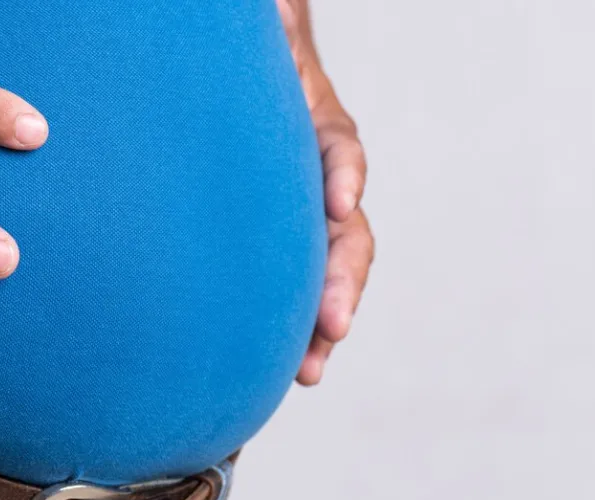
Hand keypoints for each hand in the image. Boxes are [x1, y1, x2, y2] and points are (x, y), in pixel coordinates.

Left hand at [276, 0, 373, 384]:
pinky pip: (297, 288)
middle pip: (347, 231)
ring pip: (329, 273)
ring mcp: (307, 216)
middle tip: (332, 325)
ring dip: (325, 320)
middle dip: (342, 278)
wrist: (247, 86)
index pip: (339, 150)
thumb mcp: (265, 38)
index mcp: (317, 126)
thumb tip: (270, 6)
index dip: (342, 176)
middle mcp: (322, 177)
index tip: (338, 204)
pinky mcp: (283, 245)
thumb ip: (273, 25)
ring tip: (312, 369)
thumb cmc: (249, 61)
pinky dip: (298, 329)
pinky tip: (294, 368)